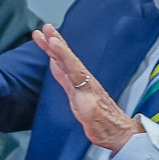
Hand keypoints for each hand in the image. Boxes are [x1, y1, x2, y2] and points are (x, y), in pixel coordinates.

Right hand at [34, 24, 139, 152]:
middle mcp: (82, 81)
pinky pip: (63, 72)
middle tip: (45, 27)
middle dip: (55, 42)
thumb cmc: (105, 126)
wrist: (115, 132)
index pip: (71, 64)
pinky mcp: (76, 90)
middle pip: (66, 57)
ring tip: (43, 36)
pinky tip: (51, 57)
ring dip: (53, 48)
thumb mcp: (94, 116)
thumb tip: (79, 91)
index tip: (52, 40)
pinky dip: (56, 62)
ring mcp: (79, 84)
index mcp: (85, 85)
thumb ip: (86, 103)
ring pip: (64, 62)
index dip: (61, 52)